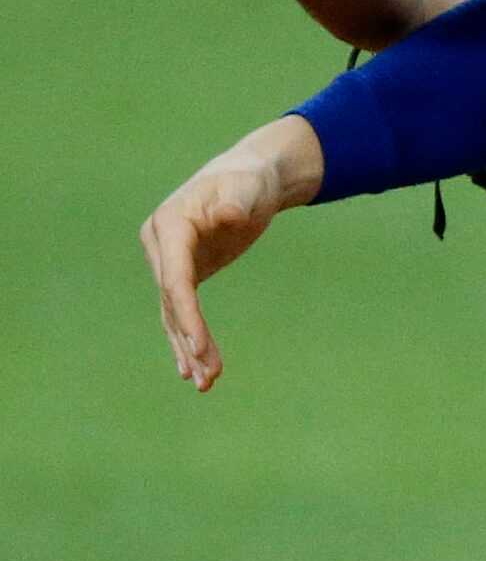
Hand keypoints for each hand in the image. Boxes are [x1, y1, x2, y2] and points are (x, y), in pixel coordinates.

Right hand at [138, 117, 323, 392]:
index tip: (199, 347)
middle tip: (208, 376)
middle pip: (173, 302)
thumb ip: (236, 201)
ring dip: (188, 349)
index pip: (175, 279)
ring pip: (175, 313)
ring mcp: (169, 261)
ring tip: (206, 384)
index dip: (188, 315)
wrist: (249, 176)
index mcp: (169, 226)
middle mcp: (160, 246)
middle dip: (190, 340)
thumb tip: (228, 216)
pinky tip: (197, 368)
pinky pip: (183, 311)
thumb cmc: (249, 179)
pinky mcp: (184, 273)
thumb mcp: (247, 187)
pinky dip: (190, 338)